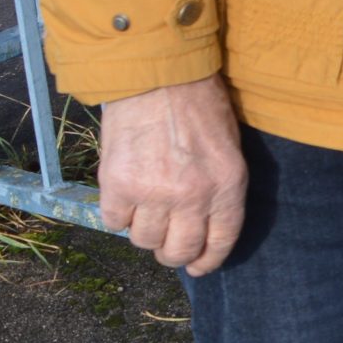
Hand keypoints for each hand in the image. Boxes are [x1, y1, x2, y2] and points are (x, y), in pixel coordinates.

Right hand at [97, 75, 247, 276]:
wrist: (159, 76)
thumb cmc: (200, 105)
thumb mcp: (228, 148)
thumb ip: (218, 188)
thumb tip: (203, 225)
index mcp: (227, 185)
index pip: (221, 241)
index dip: (208, 260)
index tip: (199, 266)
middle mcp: (192, 195)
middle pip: (178, 251)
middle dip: (173, 253)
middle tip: (167, 244)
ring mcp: (153, 193)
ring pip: (144, 240)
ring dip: (145, 231)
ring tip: (147, 210)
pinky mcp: (117, 185)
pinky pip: (115, 221)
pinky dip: (119, 214)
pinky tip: (126, 196)